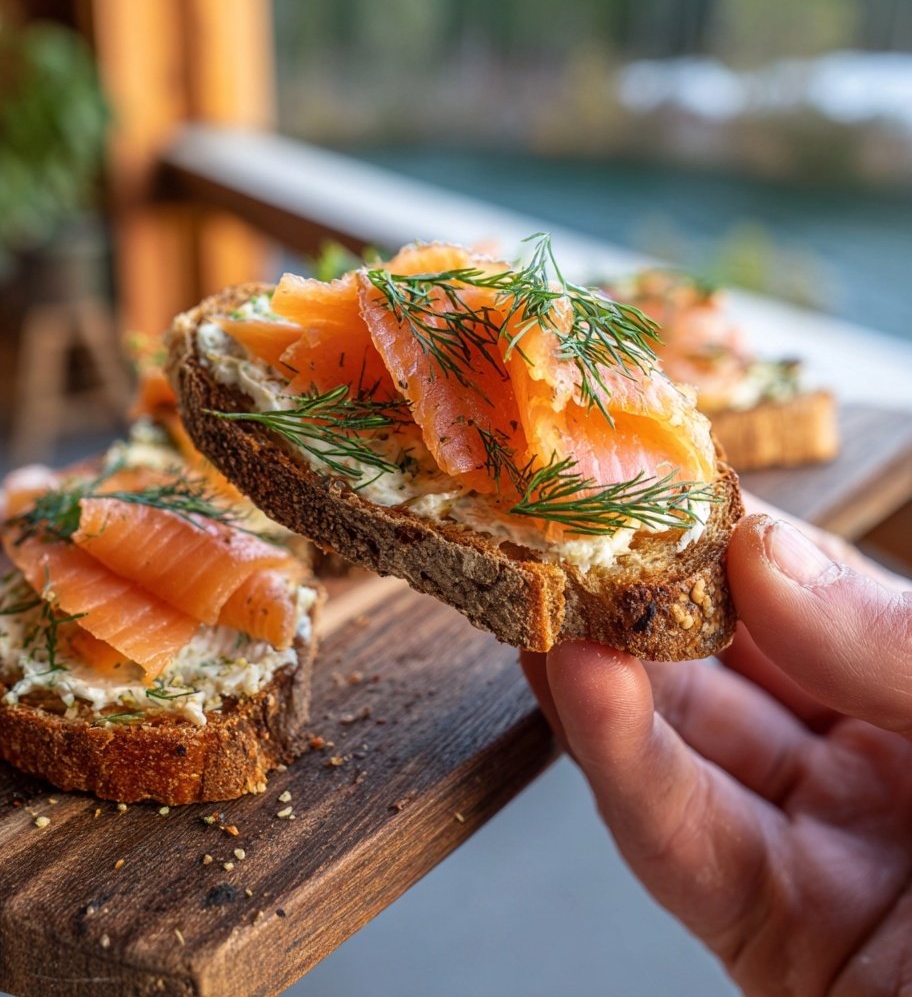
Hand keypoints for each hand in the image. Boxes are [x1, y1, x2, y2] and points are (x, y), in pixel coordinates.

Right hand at [522, 513, 911, 996]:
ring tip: (543, 594)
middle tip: (564, 531)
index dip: (729, 536)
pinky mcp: (774, 940)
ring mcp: (823, 852)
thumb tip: (761, 552)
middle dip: (640, 599)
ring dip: (603, 675)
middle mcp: (879, 763)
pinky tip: (570, 686)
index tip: (654, 479)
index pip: (813, 593)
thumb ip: (902, 646)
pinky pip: (683, 846)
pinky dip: (619, 767)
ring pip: (685, 750)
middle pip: (730, 665)